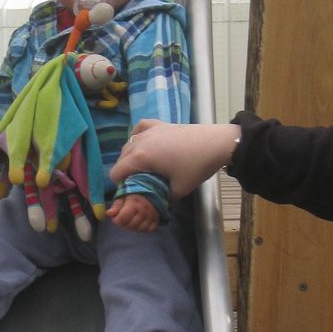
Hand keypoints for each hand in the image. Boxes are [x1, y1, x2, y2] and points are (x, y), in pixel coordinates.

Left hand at [106, 193, 158, 232]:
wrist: (151, 189)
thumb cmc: (134, 193)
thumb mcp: (122, 196)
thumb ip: (116, 206)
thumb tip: (108, 214)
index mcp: (134, 204)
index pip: (122, 219)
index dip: (116, 220)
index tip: (116, 217)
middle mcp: (143, 211)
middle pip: (130, 226)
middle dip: (124, 224)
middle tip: (124, 218)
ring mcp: (151, 216)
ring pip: (139, 229)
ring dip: (133, 227)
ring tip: (131, 220)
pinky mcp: (157, 220)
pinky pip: (148, 230)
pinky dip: (143, 228)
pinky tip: (140, 222)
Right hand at [111, 119, 241, 199]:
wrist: (216, 143)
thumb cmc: (196, 167)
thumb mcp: (179, 190)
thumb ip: (164, 200)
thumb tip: (159, 207)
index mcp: (140, 158)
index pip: (116, 172)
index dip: (120, 185)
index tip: (131, 192)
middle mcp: (140, 141)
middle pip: (121, 158)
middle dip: (126, 172)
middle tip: (140, 182)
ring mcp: (150, 130)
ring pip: (129, 143)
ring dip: (130, 156)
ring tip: (143, 166)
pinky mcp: (160, 124)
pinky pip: (140, 128)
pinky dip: (137, 135)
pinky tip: (143, 142)